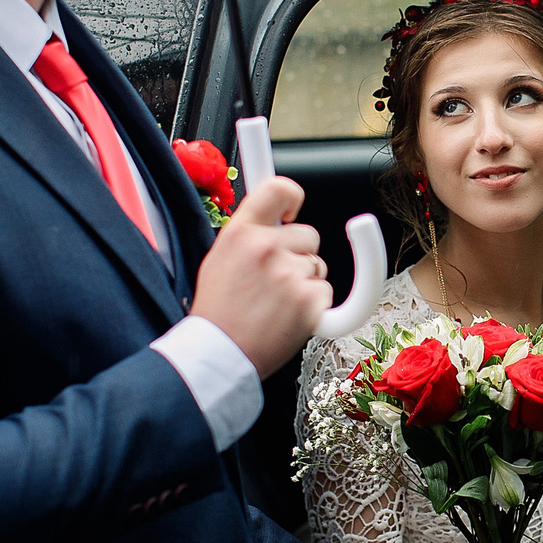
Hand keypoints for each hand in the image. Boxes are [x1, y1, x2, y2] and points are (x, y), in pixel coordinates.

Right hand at [192, 174, 328, 375]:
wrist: (218, 355)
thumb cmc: (219, 312)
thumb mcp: (219, 258)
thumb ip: (248, 233)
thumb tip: (276, 212)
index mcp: (241, 232)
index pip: (278, 188)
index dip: (293, 195)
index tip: (293, 210)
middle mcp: (265, 247)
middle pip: (309, 234)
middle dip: (299, 255)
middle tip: (274, 281)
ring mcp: (289, 273)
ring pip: (317, 265)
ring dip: (305, 282)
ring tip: (275, 303)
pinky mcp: (308, 300)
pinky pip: (325, 292)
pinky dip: (313, 307)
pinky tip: (287, 317)